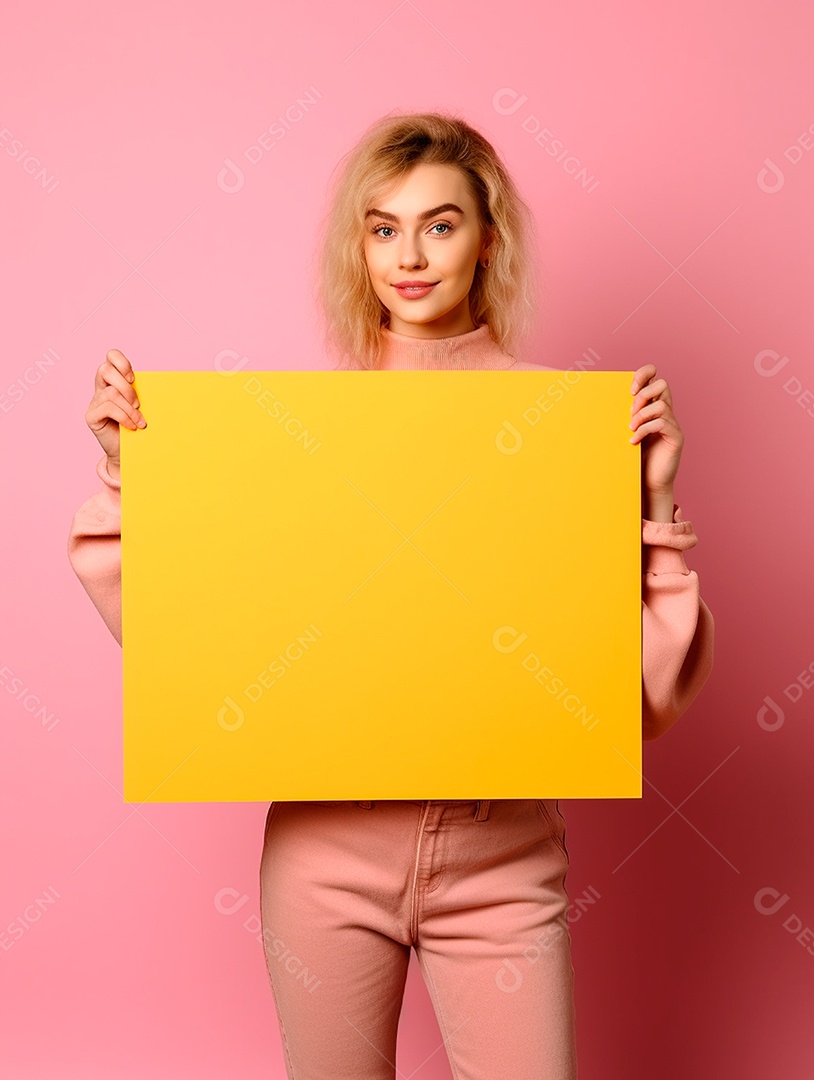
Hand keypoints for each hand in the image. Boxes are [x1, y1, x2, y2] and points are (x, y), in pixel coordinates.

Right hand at [84, 349, 145, 478]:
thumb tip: (169, 386)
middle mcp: (101, 388)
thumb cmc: (138, 427)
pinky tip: (132, 426)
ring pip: (110, 393)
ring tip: (139, 421)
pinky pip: (108, 408)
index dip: (120, 362)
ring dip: (129, 408)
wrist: (128, 452)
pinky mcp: (91, 416)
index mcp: (114, 380)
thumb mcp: (143, 406)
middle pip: (104, 370)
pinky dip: (124, 417)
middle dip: (126, 386)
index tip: (133, 378)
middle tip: (138, 403)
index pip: (110, 357)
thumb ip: (144, 393)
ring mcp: (94, 402)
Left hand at [629, 364, 682, 517]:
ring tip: (630, 429)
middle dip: (643, 394)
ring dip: (641, 415)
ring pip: (662, 404)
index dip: (644, 374)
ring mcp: (672, 424)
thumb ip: (621, 416)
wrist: (649, 483)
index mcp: (653, 406)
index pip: (654, 378)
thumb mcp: (625, 432)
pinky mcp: (676, 438)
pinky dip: (644, 430)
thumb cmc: (634, 458)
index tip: (630, 389)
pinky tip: (633, 441)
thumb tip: (594, 402)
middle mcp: (666, 412)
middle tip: (631, 411)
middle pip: (662, 384)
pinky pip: (662, 423)